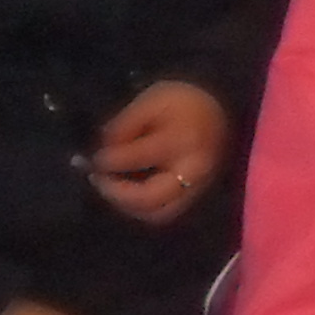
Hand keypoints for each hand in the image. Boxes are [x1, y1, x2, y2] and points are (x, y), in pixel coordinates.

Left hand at [88, 79, 228, 224]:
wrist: (222, 107)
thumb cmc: (184, 101)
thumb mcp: (151, 101)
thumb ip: (124, 125)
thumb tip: (101, 150)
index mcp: (181, 141)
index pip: (137, 158)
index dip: (108, 161)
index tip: (92, 159)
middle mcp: (192, 170)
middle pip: (148, 197)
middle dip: (116, 192)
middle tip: (98, 179)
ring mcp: (198, 186)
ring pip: (158, 213)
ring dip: (129, 206)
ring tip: (112, 188)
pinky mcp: (198, 194)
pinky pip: (167, 211)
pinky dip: (144, 207)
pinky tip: (130, 193)